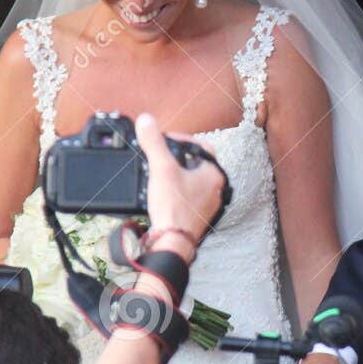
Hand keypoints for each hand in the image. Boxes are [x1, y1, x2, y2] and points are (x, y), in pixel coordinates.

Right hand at [135, 113, 223, 259]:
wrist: (173, 243)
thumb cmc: (174, 208)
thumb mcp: (161, 169)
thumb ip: (154, 143)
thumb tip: (146, 120)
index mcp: (214, 174)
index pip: (201, 146)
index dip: (182, 139)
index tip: (165, 140)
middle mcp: (216, 189)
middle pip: (197, 163)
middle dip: (177, 158)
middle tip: (161, 156)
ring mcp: (208, 205)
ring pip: (192, 181)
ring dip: (176, 175)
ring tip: (158, 174)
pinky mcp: (197, 218)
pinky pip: (188, 198)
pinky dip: (176, 192)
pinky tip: (162, 194)